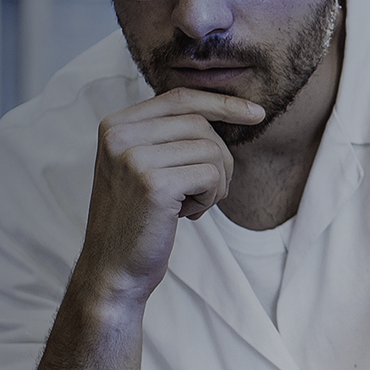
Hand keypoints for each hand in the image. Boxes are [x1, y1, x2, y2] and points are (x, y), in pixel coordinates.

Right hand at [75, 88, 264, 300]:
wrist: (112, 271)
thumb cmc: (136, 220)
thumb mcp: (142, 166)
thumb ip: (166, 135)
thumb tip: (226, 109)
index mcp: (115, 126)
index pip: (179, 98)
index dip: (221, 103)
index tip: (256, 114)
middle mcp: (120, 135)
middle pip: (199, 123)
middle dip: (218, 158)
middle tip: (205, 192)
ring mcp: (134, 158)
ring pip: (210, 149)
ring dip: (215, 182)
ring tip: (191, 205)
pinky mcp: (154, 184)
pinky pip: (211, 175)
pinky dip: (210, 198)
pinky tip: (187, 216)